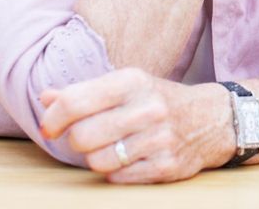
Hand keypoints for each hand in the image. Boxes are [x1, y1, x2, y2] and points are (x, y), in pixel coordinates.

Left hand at [39, 68, 233, 182]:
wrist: (212, 119)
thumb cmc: (157, 100)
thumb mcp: (125, 86)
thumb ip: (84, 93)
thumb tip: (45, 98)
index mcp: (132, 81)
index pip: (74, 102)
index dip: (53, 119)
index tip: (50, 128)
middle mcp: (147, 108)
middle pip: (82, 136)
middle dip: (76, 141)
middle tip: (85, 138)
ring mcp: (159, 139)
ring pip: (97, 161)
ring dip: (96, 158)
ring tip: (109, 148)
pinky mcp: (166, 166)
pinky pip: (118, 178)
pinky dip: (115, 172)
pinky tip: (126, 159)